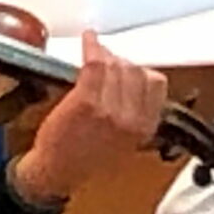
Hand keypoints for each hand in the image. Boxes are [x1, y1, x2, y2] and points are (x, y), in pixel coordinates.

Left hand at [8, 30, 170, 208]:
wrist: (57, 174)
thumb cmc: (85, 159)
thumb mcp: (124, 142)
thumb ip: (136, 113)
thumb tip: (134, 79)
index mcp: (144, 128)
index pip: (156, 83)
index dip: (141, 71)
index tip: (129, 68)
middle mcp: (131, 119)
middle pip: (135, 69)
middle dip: (121, 61)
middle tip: (107, 61)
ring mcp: (109, 109)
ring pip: (116, 64)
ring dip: (105, 54)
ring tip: (96, 53)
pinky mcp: (86, 101)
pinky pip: (95, 62)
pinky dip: (92, 45)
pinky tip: (88, 40)